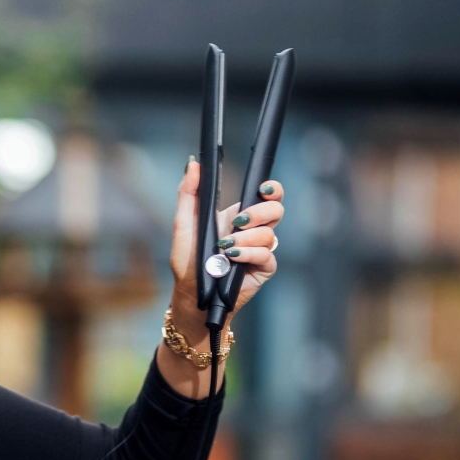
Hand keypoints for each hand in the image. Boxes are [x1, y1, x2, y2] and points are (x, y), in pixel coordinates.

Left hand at [157, 163, 283, 396]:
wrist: (191, 295)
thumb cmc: (187, 262)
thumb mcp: (183, 225)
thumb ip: (188, 194)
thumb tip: (193, 163)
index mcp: (238, 217)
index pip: (266, 196)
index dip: (272, 189)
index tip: (263, 188)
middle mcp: (253, 232)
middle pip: (276, 210)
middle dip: (261, 212)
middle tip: (239, 221)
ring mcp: (259, 250)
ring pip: (269, 234)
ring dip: (246, 238)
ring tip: (226, 248)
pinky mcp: (263, 269)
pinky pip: (267, 255)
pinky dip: (249, 254)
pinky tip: (232, 258)